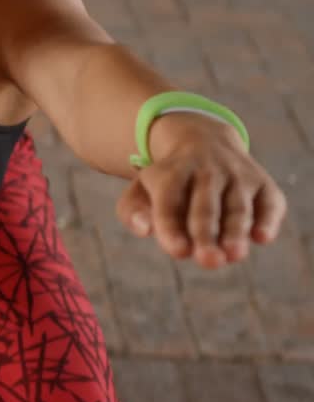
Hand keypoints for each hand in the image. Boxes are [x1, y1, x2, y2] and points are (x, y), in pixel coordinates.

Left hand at [115, 115, 287, 267]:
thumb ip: (132, 211)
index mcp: (171, 173)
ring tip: (234, 255)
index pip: (168, 201)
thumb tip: (144, 229)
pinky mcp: (263, 184)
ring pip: (237, 205)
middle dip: (206, 233)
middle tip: (208, 261)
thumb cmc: (168, 181)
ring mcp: (237, 175)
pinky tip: (261, 237)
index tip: (178, 251)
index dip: (171, 226)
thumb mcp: (141, 189)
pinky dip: (267, 218)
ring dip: (235, 230)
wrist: (204, 141)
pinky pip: (269, 202)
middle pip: (205, 205)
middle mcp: (206, 171)